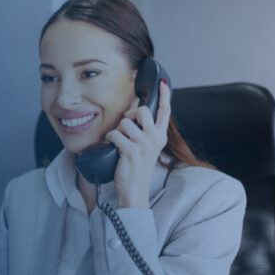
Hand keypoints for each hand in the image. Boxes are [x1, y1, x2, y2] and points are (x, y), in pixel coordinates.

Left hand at [104, 80, 170, 207]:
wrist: (134, 190)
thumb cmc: (136, 168)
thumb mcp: (146, 147)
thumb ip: (145, 131)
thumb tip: (135, 112)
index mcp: (160, 136)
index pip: (165, 112)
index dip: (164, 96)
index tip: (162, 83)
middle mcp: (155, 139)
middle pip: (142, 111)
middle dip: (129, 115)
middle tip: (126, 125)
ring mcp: (144, 145)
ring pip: (125, 123)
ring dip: (117, 131)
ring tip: (120, 143)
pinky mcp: (132, 151)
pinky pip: (114, 134)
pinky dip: (110, 140)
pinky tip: (114, 148)